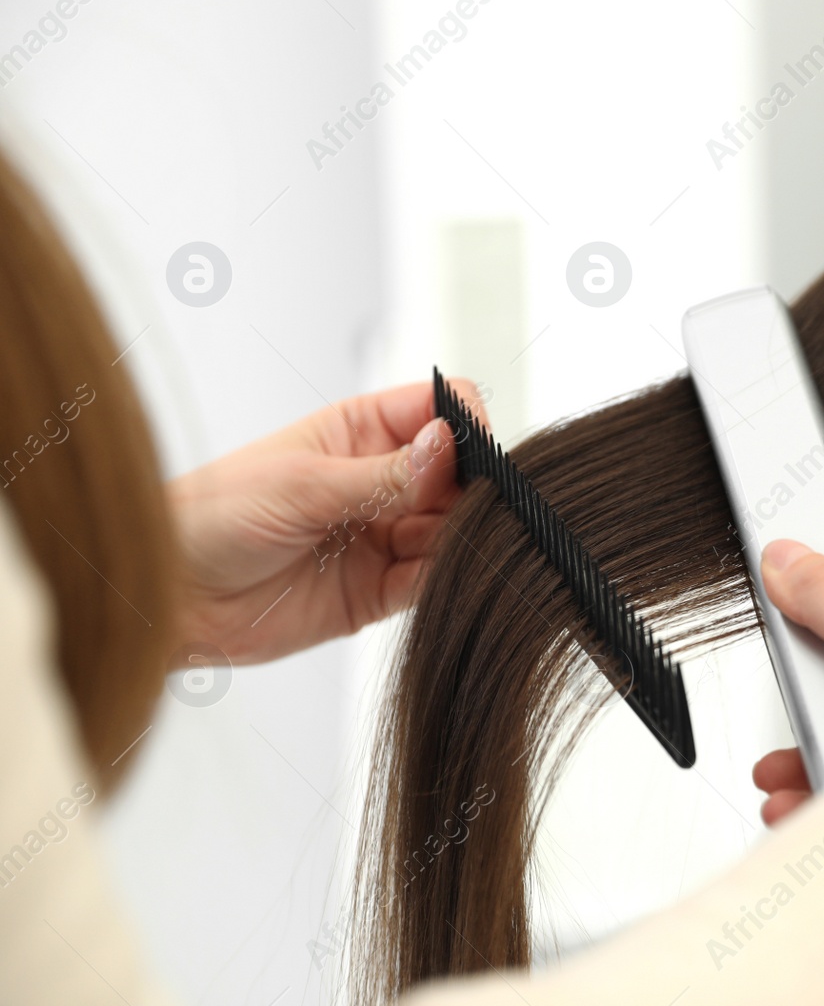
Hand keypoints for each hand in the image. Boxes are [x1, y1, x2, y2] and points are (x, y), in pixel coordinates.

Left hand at [164, 378, 487, 666]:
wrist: (170, 597)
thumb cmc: (212, 517)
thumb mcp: (302, 485)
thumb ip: (384, 474)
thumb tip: (449, 443)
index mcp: (362, 431)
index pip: (441, 408)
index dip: (465, 426)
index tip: (468, 455)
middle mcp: (383, 480)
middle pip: (460, 473)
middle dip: (471, 490)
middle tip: (461, 511)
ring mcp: (385, 534)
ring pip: (454, 529)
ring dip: (462, 539)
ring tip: (442, 548)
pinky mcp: (382, 590)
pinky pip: (432, 581)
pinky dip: (446, 580)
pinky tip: (437, 579)